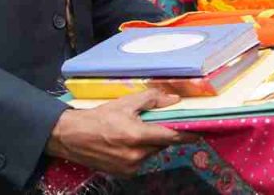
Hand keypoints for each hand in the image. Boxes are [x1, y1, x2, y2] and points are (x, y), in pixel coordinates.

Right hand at [45, 90, 195, 175]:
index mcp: (137, 136)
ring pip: (152, 153)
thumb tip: (174, 100)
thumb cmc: (99, 117)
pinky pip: (141, 161)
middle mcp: (136, 155)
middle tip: (155, 123)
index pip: (171, 137)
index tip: (201, 132)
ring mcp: (130, 167)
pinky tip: (127, 143)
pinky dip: (140, 152)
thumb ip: (152, 100)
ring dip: (150, 143)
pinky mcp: (125, 174)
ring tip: (135, 132)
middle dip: (162, 134)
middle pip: (162, 144)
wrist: (72, 137)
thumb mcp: (126, 103)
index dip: (188, 135)